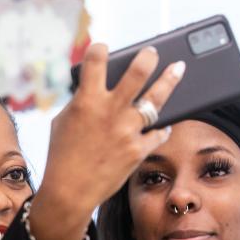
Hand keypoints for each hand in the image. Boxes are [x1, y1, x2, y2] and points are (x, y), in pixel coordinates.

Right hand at [29, 43, 184, 239]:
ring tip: (177, 69)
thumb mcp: (63, 122)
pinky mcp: (138, 150)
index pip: (95, 60)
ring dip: (169, 80)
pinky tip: (164, 123)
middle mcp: (110, 111)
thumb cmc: (62, 156)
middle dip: (148, 57)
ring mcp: (127, 130)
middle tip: (153, 52)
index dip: (99, 49)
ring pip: (156, 99)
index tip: (103, 48)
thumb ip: (81, 102)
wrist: (70, 191)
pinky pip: (158, 132)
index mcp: (86, 100)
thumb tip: (96, 90)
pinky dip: (161, 127)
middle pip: (137, 73)